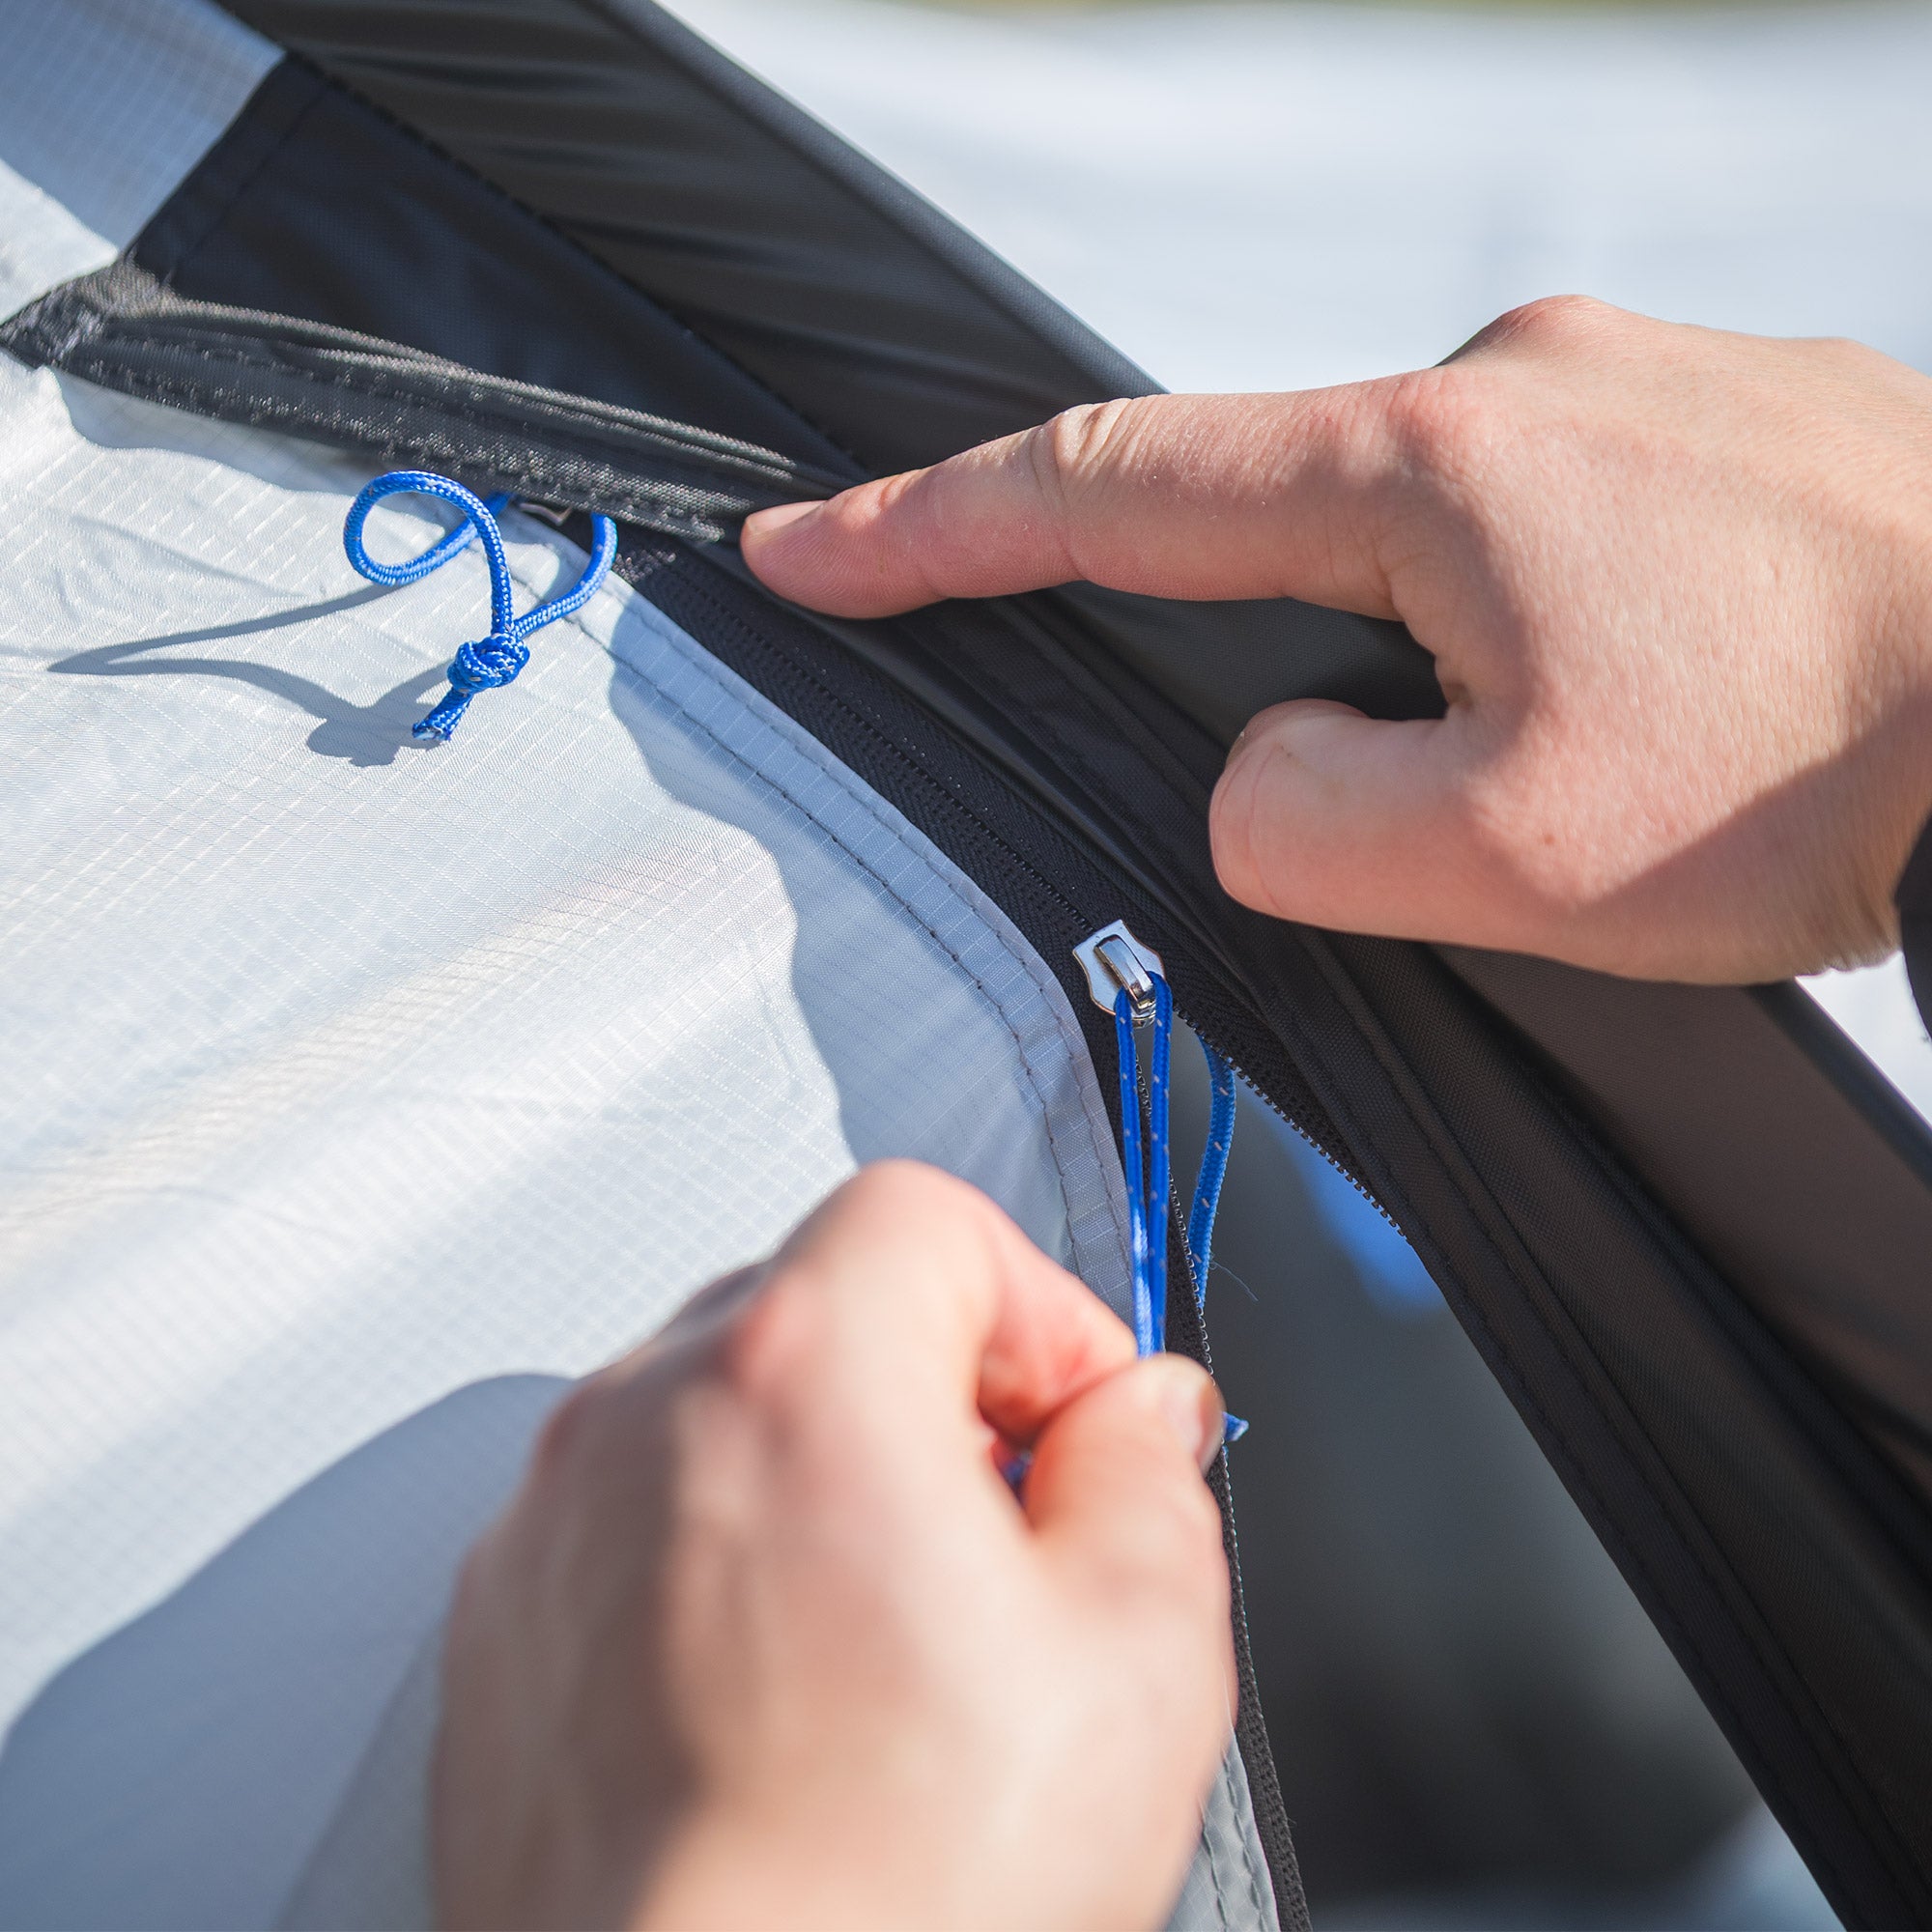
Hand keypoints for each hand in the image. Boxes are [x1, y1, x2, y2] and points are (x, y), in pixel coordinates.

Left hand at [433, 1162, 1232, 1931]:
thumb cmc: (886, 1907)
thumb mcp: (1134, 1660)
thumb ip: (1153, 1480)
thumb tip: (1140, 1419)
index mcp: (797, 1375)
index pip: (927, 1216)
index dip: (1038, 1307)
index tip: (1081, 1423)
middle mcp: (639, 1418)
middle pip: (820, 1298)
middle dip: (939, 1386)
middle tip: (1011, 1528)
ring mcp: (550, 1523)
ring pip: (726, 1410)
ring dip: (831, 1474)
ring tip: (903, 1639)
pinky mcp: (504, 1629)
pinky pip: (637, 1521)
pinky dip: (724, 1560)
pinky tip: (797, 1703)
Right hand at [743, 298, 1931, 982]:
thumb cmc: (1837, 767)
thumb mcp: (1501, 858)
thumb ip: (1293, 823)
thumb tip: (1261, 773)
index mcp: (1433, 461)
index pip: (1110, 490)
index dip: (931, 528)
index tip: (812, 545)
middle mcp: (1526, 375)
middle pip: (1290, 530)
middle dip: (1298, 678)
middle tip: (1447, 806)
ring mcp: (1639, 383)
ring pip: (1438, 547)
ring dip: (1457, 678)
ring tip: (1612, 779)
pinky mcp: (1728, 425)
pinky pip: (1558, 529)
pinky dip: (1554, 636)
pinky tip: (1673, 716)